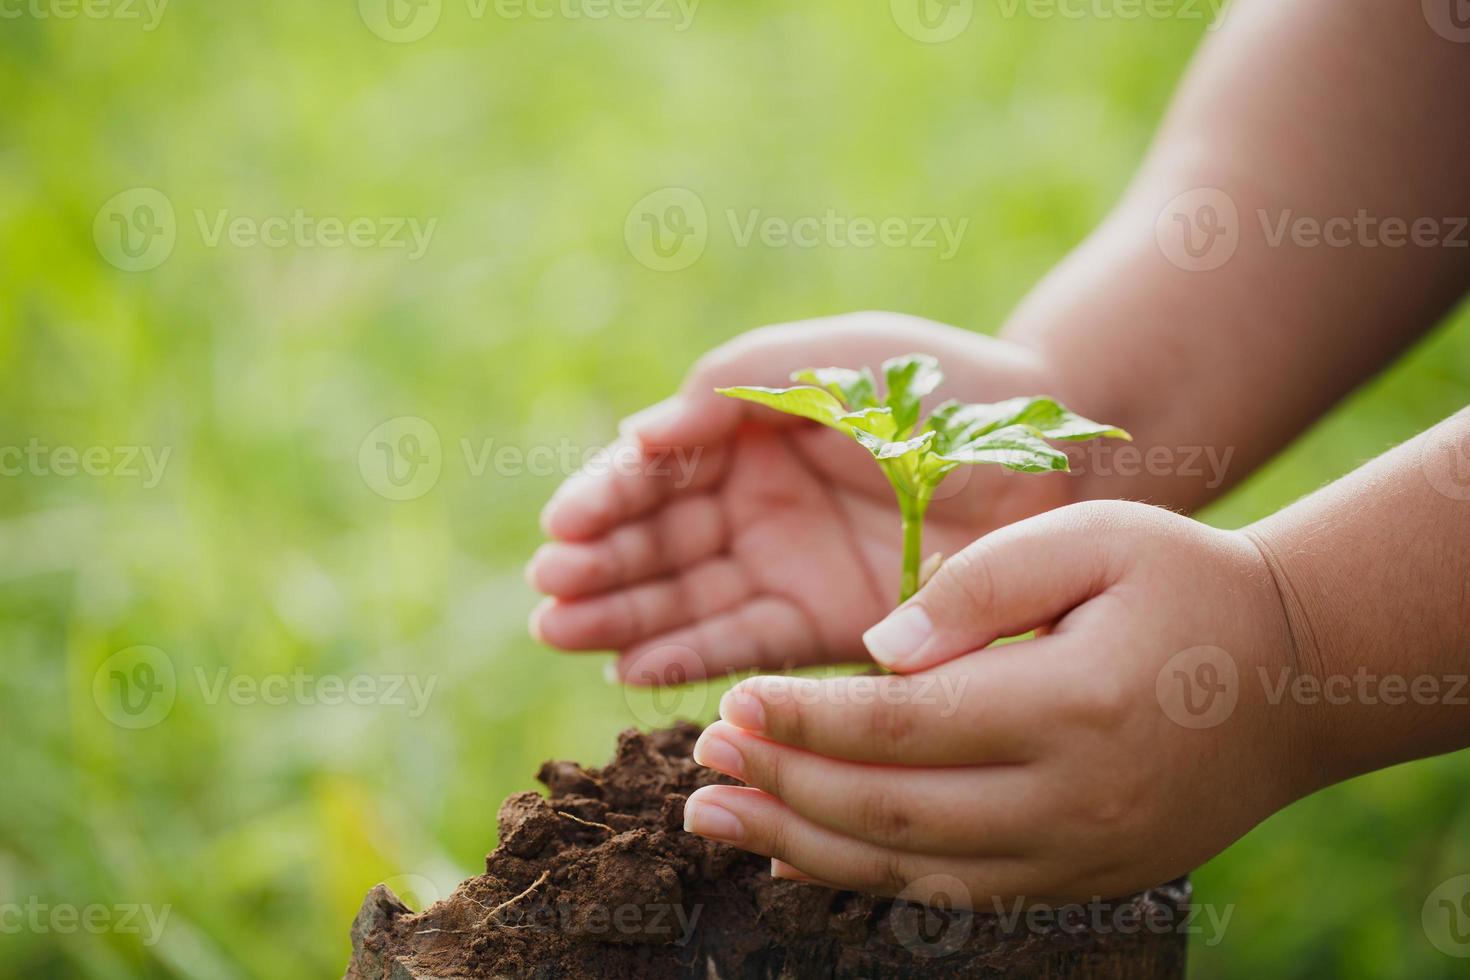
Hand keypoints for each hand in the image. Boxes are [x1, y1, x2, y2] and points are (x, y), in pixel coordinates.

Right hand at [528, 312, 1078, 683]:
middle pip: (657, 540)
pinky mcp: (819, 623)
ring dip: (622, 617)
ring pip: (685, 597)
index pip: (657, 468)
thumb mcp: (831, 361)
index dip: (607, 496)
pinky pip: (741, 645)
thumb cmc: (938, 386)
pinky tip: (631, 670)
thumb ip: (736, 385)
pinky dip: (686, 659)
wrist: (1043, 456)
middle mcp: (753, 501)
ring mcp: (783, 564)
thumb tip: (639, 435)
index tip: (565, 526)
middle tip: (551, 593)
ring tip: (563, 635)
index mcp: (745, 430)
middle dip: (600, 565)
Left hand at [681, 501, 1316, 903]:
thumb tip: (873, 652)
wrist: (1292, 677)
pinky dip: (867, 877)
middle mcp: (1074, 800)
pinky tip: (797, 854)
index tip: (734, 699)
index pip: (905, 724)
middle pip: (893, 809)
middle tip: (699, 760)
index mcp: (1073, 703)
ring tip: (713, 818)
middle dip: (784, 786)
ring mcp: (1080, 857)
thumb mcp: (1089, 540)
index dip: (807, 717)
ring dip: (801, 846)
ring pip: (911, 869)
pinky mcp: (1081, 881)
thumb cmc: (1182, 585)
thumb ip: (976, 586)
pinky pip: (954, 893)